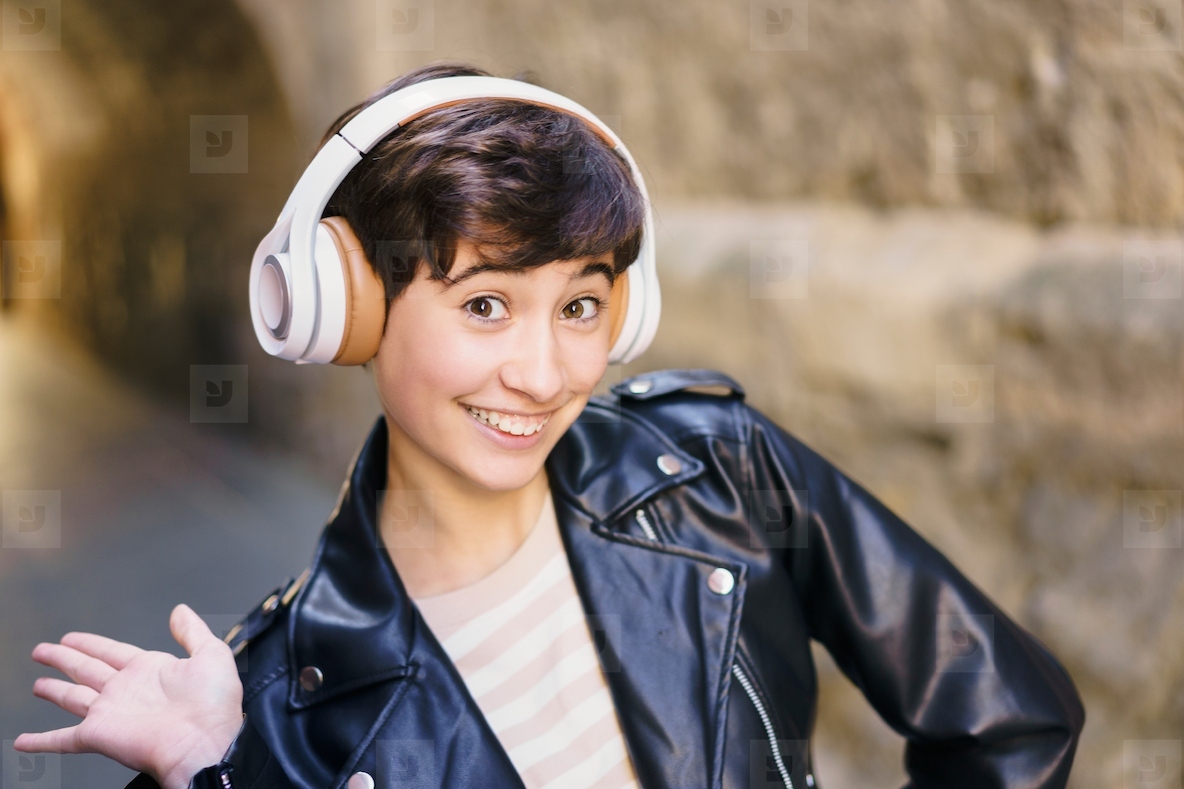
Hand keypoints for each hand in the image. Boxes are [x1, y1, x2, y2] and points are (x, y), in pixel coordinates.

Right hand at [14, 604, 244, 788]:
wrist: (205, 742)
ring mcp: (111, 712)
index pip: (112, 651)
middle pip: (87, 669)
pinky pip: (63, 739)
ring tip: (38, 683)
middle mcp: (127, 690)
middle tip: (44, 650)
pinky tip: (24, 742)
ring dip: (54, 690)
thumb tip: (180, 610)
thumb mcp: (211, 655)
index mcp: (150, 671)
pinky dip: (42, 741)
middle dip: (65, 658)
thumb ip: (192, 631)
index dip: (91, 643)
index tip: (72, 637)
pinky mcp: (99, 735)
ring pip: (73, 696)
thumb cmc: (214, 705)